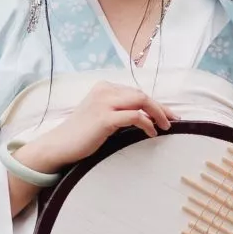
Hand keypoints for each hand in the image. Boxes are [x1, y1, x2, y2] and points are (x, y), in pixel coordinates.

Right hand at [15, 82, 175, 173]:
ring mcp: (104, 103)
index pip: (135, 92)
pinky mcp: (105, 118)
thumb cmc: (80, 135)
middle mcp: (105, 90)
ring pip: (141, 101)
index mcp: (104, 87)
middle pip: (141, 94)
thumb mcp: (100, 116)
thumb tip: (144, 116)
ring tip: (166, 126)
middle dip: (160, 107)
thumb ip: (117, 111)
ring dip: (158, 113)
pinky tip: (151, 133)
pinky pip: (135, 117)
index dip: (154, 103)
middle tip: (173, 120)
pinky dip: (147, 123)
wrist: (59, 146)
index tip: (167, 114)